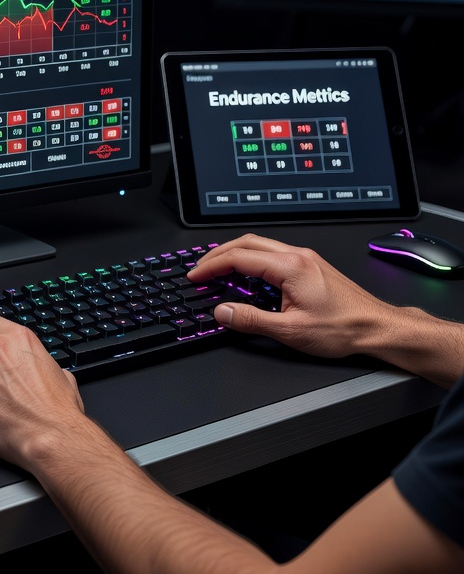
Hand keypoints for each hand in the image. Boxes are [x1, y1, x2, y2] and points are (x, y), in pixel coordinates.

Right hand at [187, 234, 403, 359]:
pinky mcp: (311, 266)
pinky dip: (251, 260)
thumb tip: (223, 312)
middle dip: (218, 254)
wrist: (377, 328)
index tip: (195, 276)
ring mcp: (306, 259)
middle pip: (247, 243)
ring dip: (235, 254)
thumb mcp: (291, 331)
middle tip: (200, 269)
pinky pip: (273, 254)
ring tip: (218, 270)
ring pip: (260, 246)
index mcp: (290, 267)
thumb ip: (251, 320)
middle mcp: (298, 256)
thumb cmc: (344, 328)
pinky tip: (247, 275)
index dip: (211, 266)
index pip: (239, 258)